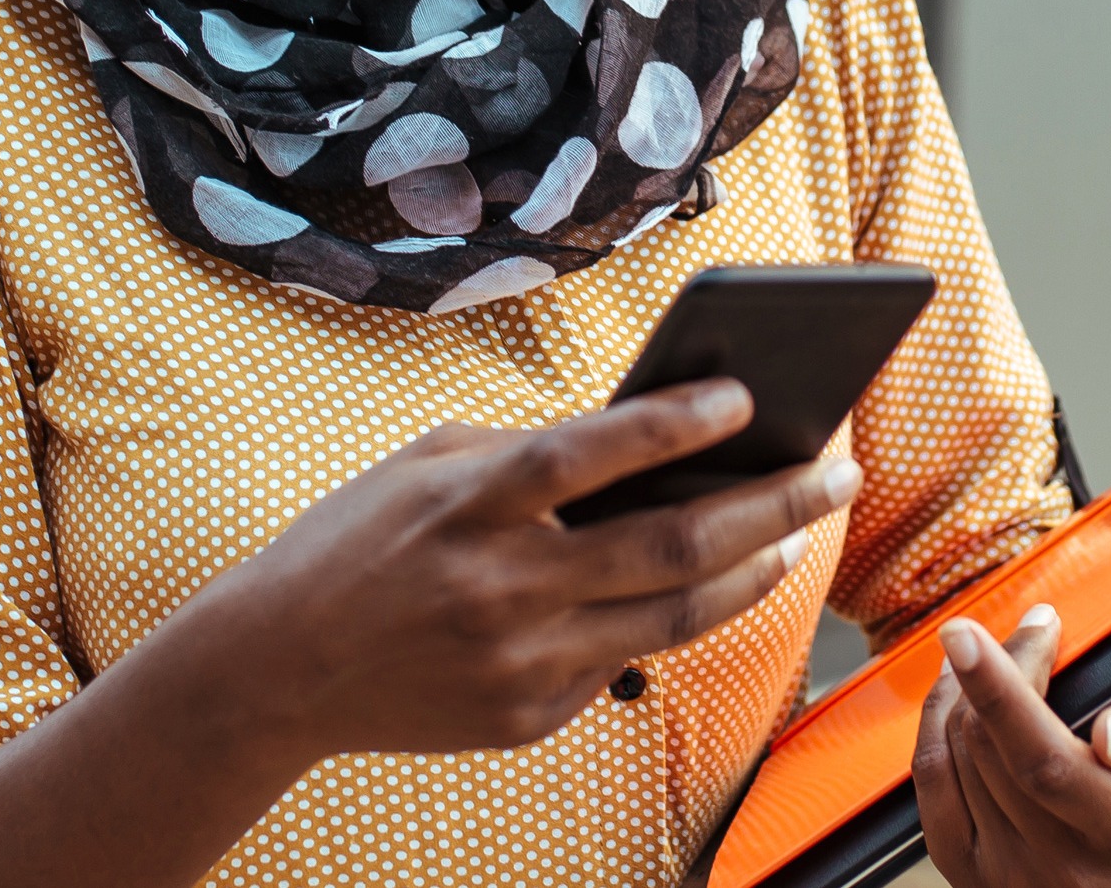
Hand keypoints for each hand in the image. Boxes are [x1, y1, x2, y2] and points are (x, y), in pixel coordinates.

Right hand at [179, 378, 863, 758]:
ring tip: (798, 534)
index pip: (597, 451)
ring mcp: (521, 659)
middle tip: (834, 471)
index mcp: (472, 501)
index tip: (746, 395)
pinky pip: (624, 664)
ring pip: (677, 616)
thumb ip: (528, 451)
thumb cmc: (357, 543)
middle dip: (773, 503)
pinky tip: (707, 587)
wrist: (276, 667)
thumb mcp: (426, 465)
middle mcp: (504, 583)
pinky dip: (671, 620)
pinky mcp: (528, 716)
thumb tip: (646, 441)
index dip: (679, 420)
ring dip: (754, 570)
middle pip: (673, 542)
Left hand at [909, 604, 1110, 887]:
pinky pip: (930, 771)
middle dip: (994, 668)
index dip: (1011, 695)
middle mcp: (1064, 869)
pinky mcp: (963, 865)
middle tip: (1018, 625)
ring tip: (999, 660)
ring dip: (968, 687)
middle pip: (990, 746)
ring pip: (957, 750)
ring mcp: (1008, 873)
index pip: (1048, 762)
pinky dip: (940, 716)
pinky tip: (962, 689)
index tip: (997, 635)